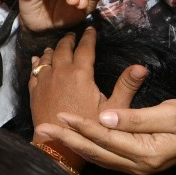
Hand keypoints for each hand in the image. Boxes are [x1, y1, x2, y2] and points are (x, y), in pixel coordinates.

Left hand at [28, 27, 144, 133]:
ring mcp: (45, 82)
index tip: (90, 29)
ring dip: (52, 50)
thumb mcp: (113, 108)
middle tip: (72, 35)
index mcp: (81, 74)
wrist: (58, 145)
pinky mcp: (34, 92)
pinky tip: (37, 61)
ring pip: (46, 58)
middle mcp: (61, 73)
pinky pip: (34, 72)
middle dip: (69, 40)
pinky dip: (37, 64)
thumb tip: (141, 67)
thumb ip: (126, 86)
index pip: (85, 48)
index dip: (88, 37)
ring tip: (55, 46)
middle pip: (63, 49)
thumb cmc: (89, 129)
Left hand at [41, 98, 175, 174]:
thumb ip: (138, 118)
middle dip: (66, 140)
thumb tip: (106, 117)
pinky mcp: (128, 164)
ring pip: (95, 157)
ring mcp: (131, 168)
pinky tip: (67, 140)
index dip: (84, 127)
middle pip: (95, 152)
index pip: (107, 138)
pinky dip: (82, 148)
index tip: (62, 115)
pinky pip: (101, 157)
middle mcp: (135, 166)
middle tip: (41, 129)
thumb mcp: (171, 114)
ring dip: (70, 145)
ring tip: (46, 134)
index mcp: (146, 154)